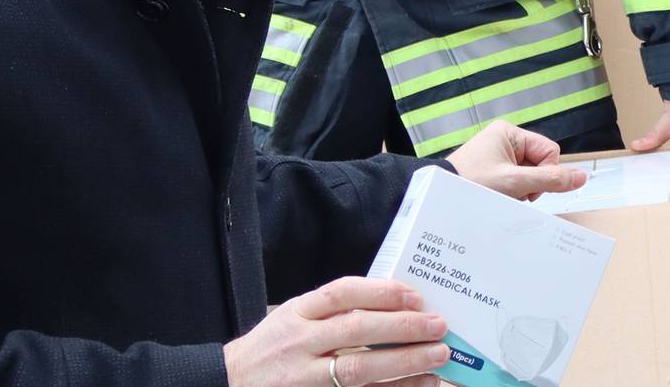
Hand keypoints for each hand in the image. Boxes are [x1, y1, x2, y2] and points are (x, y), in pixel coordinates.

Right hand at [225, 276, 447, 386]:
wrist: (230, 384)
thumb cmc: (271, 348)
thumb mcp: (291, 317)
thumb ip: (331, 310)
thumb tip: (394, 303)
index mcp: (295, 314)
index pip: (341, 294)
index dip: (381, 292)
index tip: (415, 295)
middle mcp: (298, 344)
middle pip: (355, 331)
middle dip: (402, 327)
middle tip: (438, 325)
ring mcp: (303, 378)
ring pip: (358, 370)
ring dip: (403, 363)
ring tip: (437, 356)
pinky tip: (418, 385)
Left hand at [445, 121, 588, 199]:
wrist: (440, 200)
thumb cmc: (471, 184)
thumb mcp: (515, 182)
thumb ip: (550, 179)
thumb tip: (581, 177)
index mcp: (509, 133)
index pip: (549, 151)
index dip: (546, 172)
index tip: (528, 186)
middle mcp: (504, 140)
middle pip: (540, 164)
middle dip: (531, 184)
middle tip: (513, 193)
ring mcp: (497, 156)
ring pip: (529, 175)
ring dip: (521, 190)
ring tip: (503, 196)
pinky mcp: (492, 171)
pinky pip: (516, 182)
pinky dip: (512, 193)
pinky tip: (499, 197)